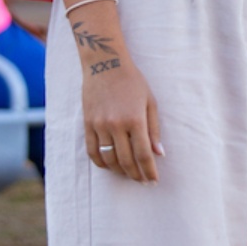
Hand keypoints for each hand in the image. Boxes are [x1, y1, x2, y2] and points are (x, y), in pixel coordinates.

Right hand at [82, 55, 162, 183]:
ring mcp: (99, 125)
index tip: (153, 180)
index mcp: (135, 120)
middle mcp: (116, 125)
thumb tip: (158, 154)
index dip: (149, 171)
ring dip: (119, 171)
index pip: (143, 155)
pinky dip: (101, 162)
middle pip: (126, 161)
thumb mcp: (150, 102)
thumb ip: (154, 129)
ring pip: (108, 159)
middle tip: (142, 181)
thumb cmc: (132, 81)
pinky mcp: (88, 124)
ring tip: (128, 174)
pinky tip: (110, 166)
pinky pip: (92, 151)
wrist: (104, 64)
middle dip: (136, 175)